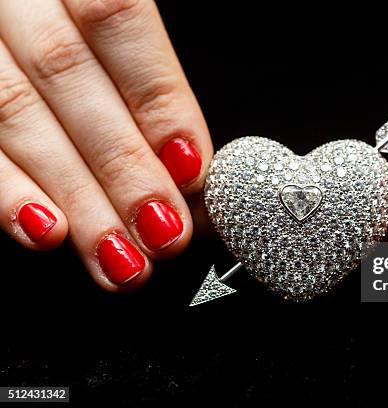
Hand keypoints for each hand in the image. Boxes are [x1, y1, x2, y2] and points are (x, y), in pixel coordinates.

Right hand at [0, 0, 211, 290]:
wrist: (5, 10)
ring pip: (13, 111)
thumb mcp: (95, 22)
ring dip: (74, 193)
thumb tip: (189, 168)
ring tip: (120, 255)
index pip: (115, 18)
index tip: (190, 168)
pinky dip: (5, 190)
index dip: (157, 98)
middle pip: (66, 73)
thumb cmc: (67, 24)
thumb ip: (142, 81)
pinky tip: (45, 231)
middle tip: (165, 232)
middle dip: (123, 164)